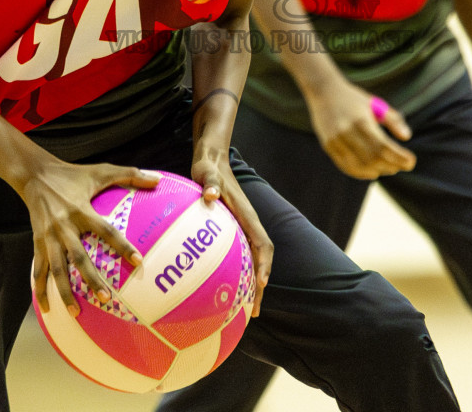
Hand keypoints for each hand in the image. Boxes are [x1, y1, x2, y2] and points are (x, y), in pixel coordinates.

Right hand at [22, 160, 159, 315]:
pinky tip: (45, 308)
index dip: (122, 246)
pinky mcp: (37, 243)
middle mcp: (64, 226)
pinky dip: (39, 289)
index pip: (106, 230)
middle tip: (106, 298)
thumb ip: (130, 174)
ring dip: (64, 292)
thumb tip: (159, 179)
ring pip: (56, 269)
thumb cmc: (73, 174)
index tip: (138, 262)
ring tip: (75, 313)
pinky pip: (38, 270)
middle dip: (91, 279)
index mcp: (81, 210)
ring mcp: (48, 237)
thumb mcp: (100, 170)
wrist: (34, 175)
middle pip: (78, 257)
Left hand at [191, 152, 273, 318]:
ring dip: (249, 285)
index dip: (264, 264)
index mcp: (246, 215)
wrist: (211, 159)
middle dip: (259, 287)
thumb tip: (211, 194)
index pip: (262, 243)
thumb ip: (210, 182)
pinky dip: (234, 275)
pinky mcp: (230, 232)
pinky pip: (235, 257)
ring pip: (250, 262)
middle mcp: (247, 225)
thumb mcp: (207, 172)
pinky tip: (217, 290)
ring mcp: (239, 229)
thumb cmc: (209, 166)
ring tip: (240, 311)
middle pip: (260, 260)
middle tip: (252, 312)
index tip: (260, 284)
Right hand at [305, 80, 415, 180]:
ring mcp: (335, 140)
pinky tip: (372, 172)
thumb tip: (407, 137)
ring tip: (389, 169)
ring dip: (377, 171)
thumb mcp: (375, 104)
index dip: (399, 157)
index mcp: (361, 120)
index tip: (411, 162)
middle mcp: (347, 132)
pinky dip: (360, 173)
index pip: (384, 146)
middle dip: (391, 165)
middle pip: (373, 158)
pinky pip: (346, 166)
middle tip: (402, 166)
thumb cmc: (353, 98)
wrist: (323, 91)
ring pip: (359, 165)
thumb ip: (393, 120)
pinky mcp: (328, 146)